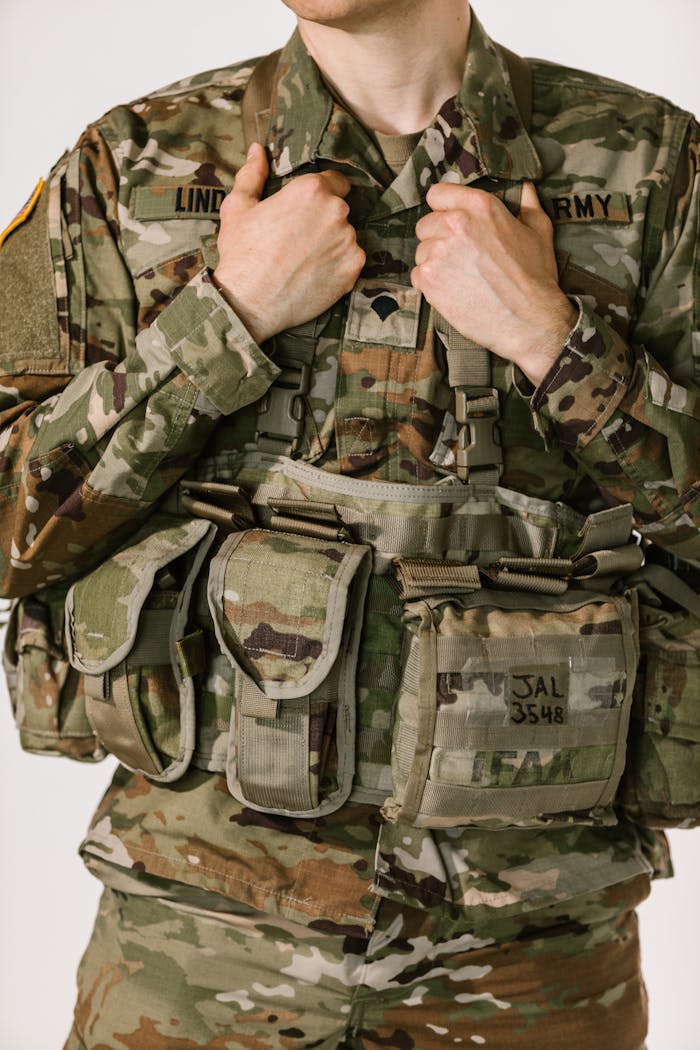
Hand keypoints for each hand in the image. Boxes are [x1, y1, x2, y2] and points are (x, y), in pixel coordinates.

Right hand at [213, 143, 365, 343]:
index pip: (336, 180)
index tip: (309, 208)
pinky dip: (338, 266)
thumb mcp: (238, 208)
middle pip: (341, 209)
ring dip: (333, 243)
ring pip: (347, 236)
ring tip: (305, 258)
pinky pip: (351, 261)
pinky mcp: (353, 270)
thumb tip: (257, 150)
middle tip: (300, 238)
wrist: (250, 303)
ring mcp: (348, 242)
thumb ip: (253, 175)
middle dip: (325, 219)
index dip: (323, 193)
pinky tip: (314, 273)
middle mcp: (336, 212)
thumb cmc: (241, 254)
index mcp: (311, 190)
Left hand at [411, 182, 577, 385]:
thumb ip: (526, 204)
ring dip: (435, 262)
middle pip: (426, 224)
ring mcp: (439, 252)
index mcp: (480, 206)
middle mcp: (455, 224)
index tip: (449, 220)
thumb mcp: (539, 231)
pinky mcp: (429, 280)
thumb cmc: (535, 277)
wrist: (528, 320)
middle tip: (460, 256)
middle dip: (438, 238)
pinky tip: (453, 290)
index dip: (443, 208)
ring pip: (421, 251)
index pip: (437, 193)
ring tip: (460, 277)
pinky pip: (417, 276)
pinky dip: (430, 284)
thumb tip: (524, 188)